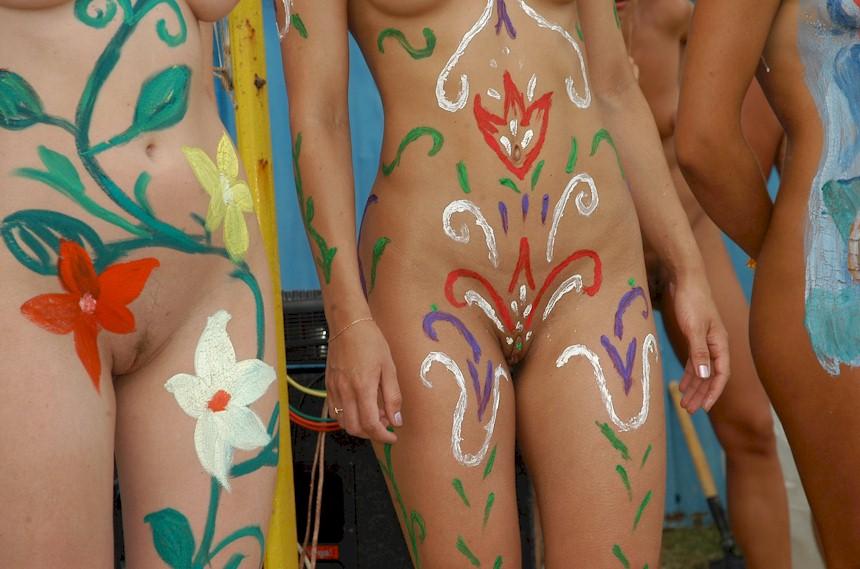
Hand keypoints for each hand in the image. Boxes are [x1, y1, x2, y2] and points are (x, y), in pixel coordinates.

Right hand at [326, 318, 401, 442]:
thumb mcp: (389, 367)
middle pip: (355, 428)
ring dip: (359, 426)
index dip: (383, 436)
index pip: (370, 424)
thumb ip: (393, 396)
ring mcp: (334, 390)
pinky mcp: (328, 386)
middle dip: (372, 433)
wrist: (348, 325)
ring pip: (343, 423)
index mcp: (362, 387)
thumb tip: (396, 420)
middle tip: (385, 422)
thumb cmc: (371, 342)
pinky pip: (335, 411)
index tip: (393, 436)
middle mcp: (345, 392)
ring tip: (374, 413)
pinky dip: (348, 417)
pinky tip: (360, 406)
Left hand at [670, 276, 729, 412]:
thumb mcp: (693, 328)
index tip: (703, 408)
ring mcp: (706, 340)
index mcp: (721, 343)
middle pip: (711, 375)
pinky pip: (694, 361)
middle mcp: (716, 344)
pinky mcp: (695, 335)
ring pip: (702, 370)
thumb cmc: (691, 300)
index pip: (721, 374)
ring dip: (694, 386)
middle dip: (701, 394)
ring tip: (684, 402)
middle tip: (688, 410)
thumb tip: (704, 377)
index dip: (713, 392)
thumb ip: (699, 352)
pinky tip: (681, 383)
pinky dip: (689, 373)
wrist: (685, 277)